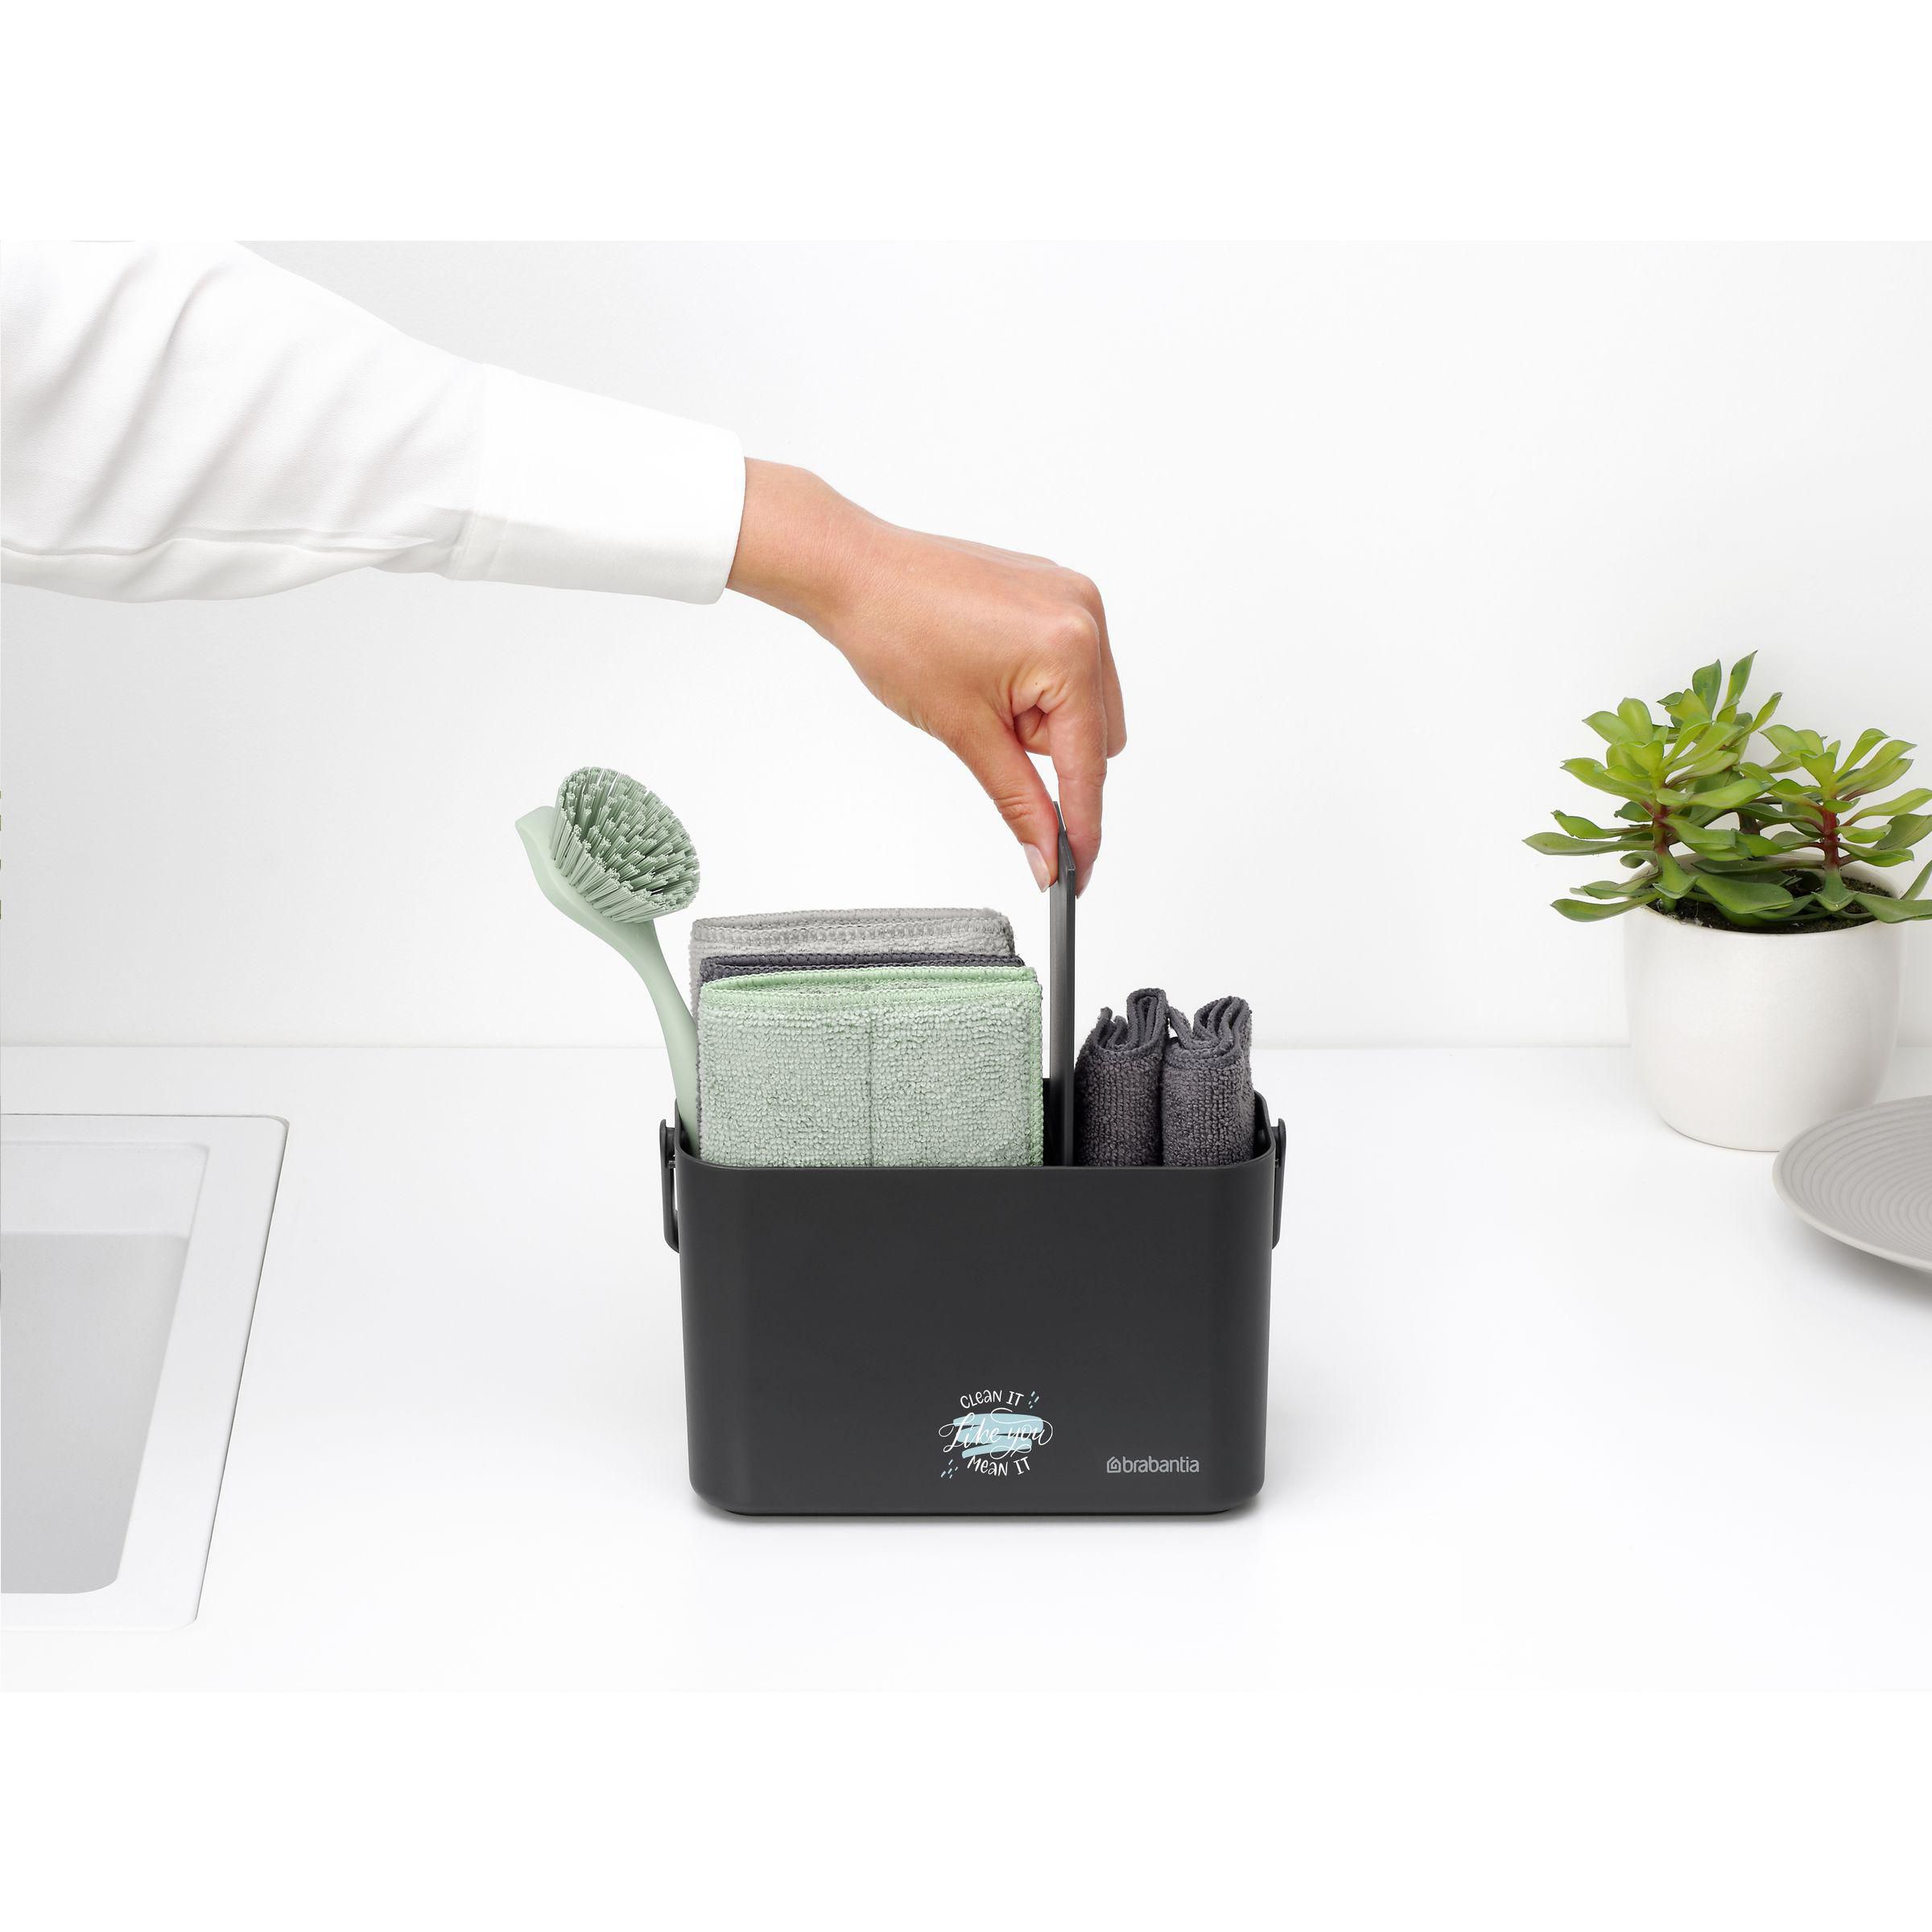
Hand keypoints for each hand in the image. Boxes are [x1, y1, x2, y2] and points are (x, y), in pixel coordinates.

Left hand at [727, 460, 1125, 891]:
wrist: (855, 572)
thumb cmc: (896, 631)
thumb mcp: (964, 732)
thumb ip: (1018, 800)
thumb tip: (1045, 854)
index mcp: (1069, 648)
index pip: (1088, 765)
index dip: (1081, 827)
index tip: (1078, 873)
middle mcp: (1085, 615)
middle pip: (1098, 736)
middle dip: (1047, 752)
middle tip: (988, 731)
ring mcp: (1073, 597)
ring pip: (1087, 703)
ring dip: (1044, 720)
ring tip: (982, 694)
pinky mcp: (1055, 590)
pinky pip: (1071, 664)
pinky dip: (1038, 685)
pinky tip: (987, 670)